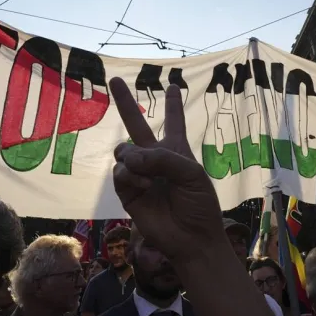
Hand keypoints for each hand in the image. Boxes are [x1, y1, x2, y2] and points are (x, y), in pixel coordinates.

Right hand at [110, 77, 224, 261]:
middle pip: (137, 125)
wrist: (192, 236)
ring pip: (122, 150)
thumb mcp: (191, 172)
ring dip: (132, 156)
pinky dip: (129, 174)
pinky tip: (143, 183)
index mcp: (177, 150)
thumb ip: (162, 157)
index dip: (173, 106)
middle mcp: (156, 159)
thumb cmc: (199, 203)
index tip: (173, 87)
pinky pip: (120, 173)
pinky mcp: (128, 192)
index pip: (175, 122)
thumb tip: (128, 156)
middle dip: (126, 102)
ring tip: (146, 172)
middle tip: (115, 79)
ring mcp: (140, 174)